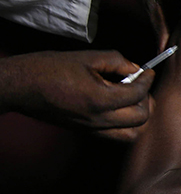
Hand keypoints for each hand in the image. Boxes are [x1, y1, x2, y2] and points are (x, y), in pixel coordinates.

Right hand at [0, 50, 151, 139]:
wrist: (20, 87)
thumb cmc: (48, 69)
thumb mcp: (86, 57)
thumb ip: (117, 61)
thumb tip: (136, 69)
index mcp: (99, 99)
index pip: (138, 94)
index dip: (147, 80)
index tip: (147, 71)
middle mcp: (98, 119)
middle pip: (141, 118)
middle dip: (146, 100)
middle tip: (139, 85)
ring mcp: (92, 129)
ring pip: (132, 134)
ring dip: (138, 117)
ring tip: (131, 99)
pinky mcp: (86, 132)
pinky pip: (116, 135)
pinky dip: (125, 124)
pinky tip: (117, 107)